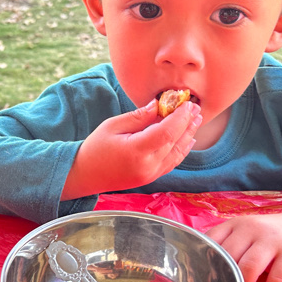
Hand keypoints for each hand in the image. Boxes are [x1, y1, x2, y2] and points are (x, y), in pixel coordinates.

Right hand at [61, 100, 201, 200]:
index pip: (167, 132)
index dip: (180, 117)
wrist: (85, 175)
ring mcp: (151, 174)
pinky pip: (172, 163)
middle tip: (196, 108)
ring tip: (196, 120)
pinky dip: (182, 149)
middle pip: (176, 142)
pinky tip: (188, 139)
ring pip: (177, 154)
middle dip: (188, 124)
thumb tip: (158, 105)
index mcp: (136, 151)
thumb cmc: (95, 148)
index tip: (187, 104)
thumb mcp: (113, 126)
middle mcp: (148, 166)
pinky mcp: (151, 178)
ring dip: (188, 135)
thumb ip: (138, 117)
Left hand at [205, 210, 281, 281]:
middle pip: (228, 257)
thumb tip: (203, 271)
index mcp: (236, 225)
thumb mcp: (247, 232)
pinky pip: (276, 279)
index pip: (212, 240)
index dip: (203, 263)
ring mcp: (272, 241)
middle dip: (222, 281)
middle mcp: (252, 230)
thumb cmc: (270, 236)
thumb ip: (228, 245)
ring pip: (249, 268)